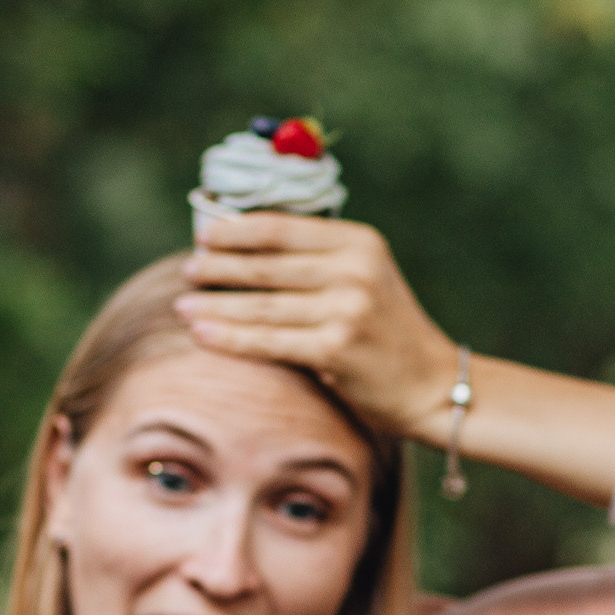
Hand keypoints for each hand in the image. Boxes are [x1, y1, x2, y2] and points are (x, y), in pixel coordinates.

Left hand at [177, 214, 457, 439]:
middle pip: (266, 264)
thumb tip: (243, 251)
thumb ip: (317, 262)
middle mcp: (354, 268)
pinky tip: (201, 333)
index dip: (236, 230)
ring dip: (214, 305)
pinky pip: (268, 341)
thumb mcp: (364, 280)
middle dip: (219, 267)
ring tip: (181, 306)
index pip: (282, 228)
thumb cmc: (387, 335)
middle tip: (187, 271)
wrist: (433, 385)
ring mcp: (346, 307)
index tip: (205, 236)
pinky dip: (229, 337)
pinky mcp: (336, 347)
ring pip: (261, 305)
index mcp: (359, 241)